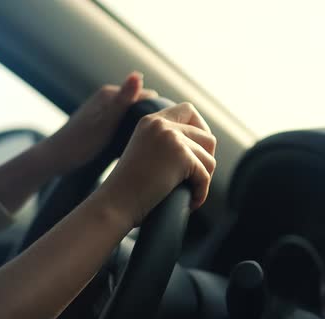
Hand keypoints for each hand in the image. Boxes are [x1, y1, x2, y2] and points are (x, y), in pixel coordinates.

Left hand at [44, 72, 157, 172]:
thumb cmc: (80, 143)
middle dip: (152, 119)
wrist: (56, 158)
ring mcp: (104, 110)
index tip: (167, 131)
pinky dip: (132, 132)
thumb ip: (123, 99)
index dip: (159, 111)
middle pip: (141, 105)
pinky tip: (136, 145)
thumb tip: (138, 74)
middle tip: (160, 141)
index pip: (148, 96)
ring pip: (133, 116)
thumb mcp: (106, 122)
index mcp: (110, 93)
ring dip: (143, 127)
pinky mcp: (102, 122)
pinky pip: (125, 124)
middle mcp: (107, 98)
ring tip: (151, 144)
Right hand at [98, 102, 216, 227]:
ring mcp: (172, 139)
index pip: (188, 110)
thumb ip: (166, 142)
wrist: (115, 203)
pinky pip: (205, 176)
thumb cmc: (129, 188)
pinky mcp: (181, 157)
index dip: (201, 129)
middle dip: (207, 158)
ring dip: (204, 177)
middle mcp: (161, 125)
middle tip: (195, 177)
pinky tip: (190, 202)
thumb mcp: (145, 152)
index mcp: (151, 121)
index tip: (198, 151)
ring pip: (209, 158)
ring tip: (190, 191)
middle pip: (206, 136)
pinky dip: (201, 193)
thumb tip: (205, 145)